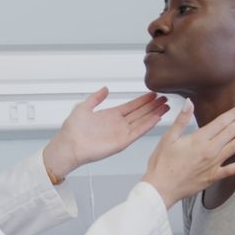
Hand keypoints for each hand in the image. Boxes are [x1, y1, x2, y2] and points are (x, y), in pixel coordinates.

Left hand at [43, 88, 168, 178]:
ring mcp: (121, 133)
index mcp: (110, 115)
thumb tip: (105, 89)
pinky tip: (157, 118)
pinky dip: (148, 125)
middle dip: (153, 106)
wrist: (69, 145)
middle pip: (140, 113)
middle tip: (165, 99)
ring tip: (166, 107)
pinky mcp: (122, 143)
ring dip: (154, 114)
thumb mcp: (84, 107)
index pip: (131, 106)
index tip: (153, 94)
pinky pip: (137, 132)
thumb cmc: (72, 130)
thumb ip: (96, 98)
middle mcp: (118, 124)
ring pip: (142, 121)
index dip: (143, 100)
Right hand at [143, 101, 234, 208]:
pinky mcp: (213, 176)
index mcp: (199, 139)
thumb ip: (182, 119)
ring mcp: (214, 164)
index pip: (222, 122)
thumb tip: (189, 102)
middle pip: (232, 131)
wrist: (161, 188)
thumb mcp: (169, 137)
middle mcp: (210, 150)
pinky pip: (232, 169)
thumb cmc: (162, 164)